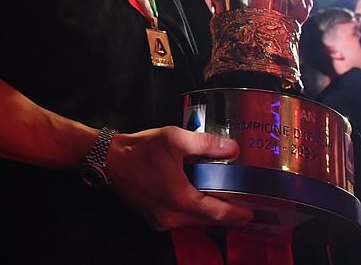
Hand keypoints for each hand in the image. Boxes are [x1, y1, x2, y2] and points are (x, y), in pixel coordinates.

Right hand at [107, 126, 253, 230]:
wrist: (108, 159)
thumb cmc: (141, 149)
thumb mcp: (175, 139)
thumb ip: (207, 144)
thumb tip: (234, 149)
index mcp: (181, 199)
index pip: (217, 213)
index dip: (236, 214)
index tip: (252, 214)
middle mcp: (172, 216)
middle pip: (206, 220)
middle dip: (225, 215)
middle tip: (242, 207)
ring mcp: (160, 220)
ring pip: (192, 221)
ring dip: (208, 213)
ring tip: (223, 201)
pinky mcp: (152, 218)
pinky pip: (179, 219)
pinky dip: (192, 212)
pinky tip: (197, 199)